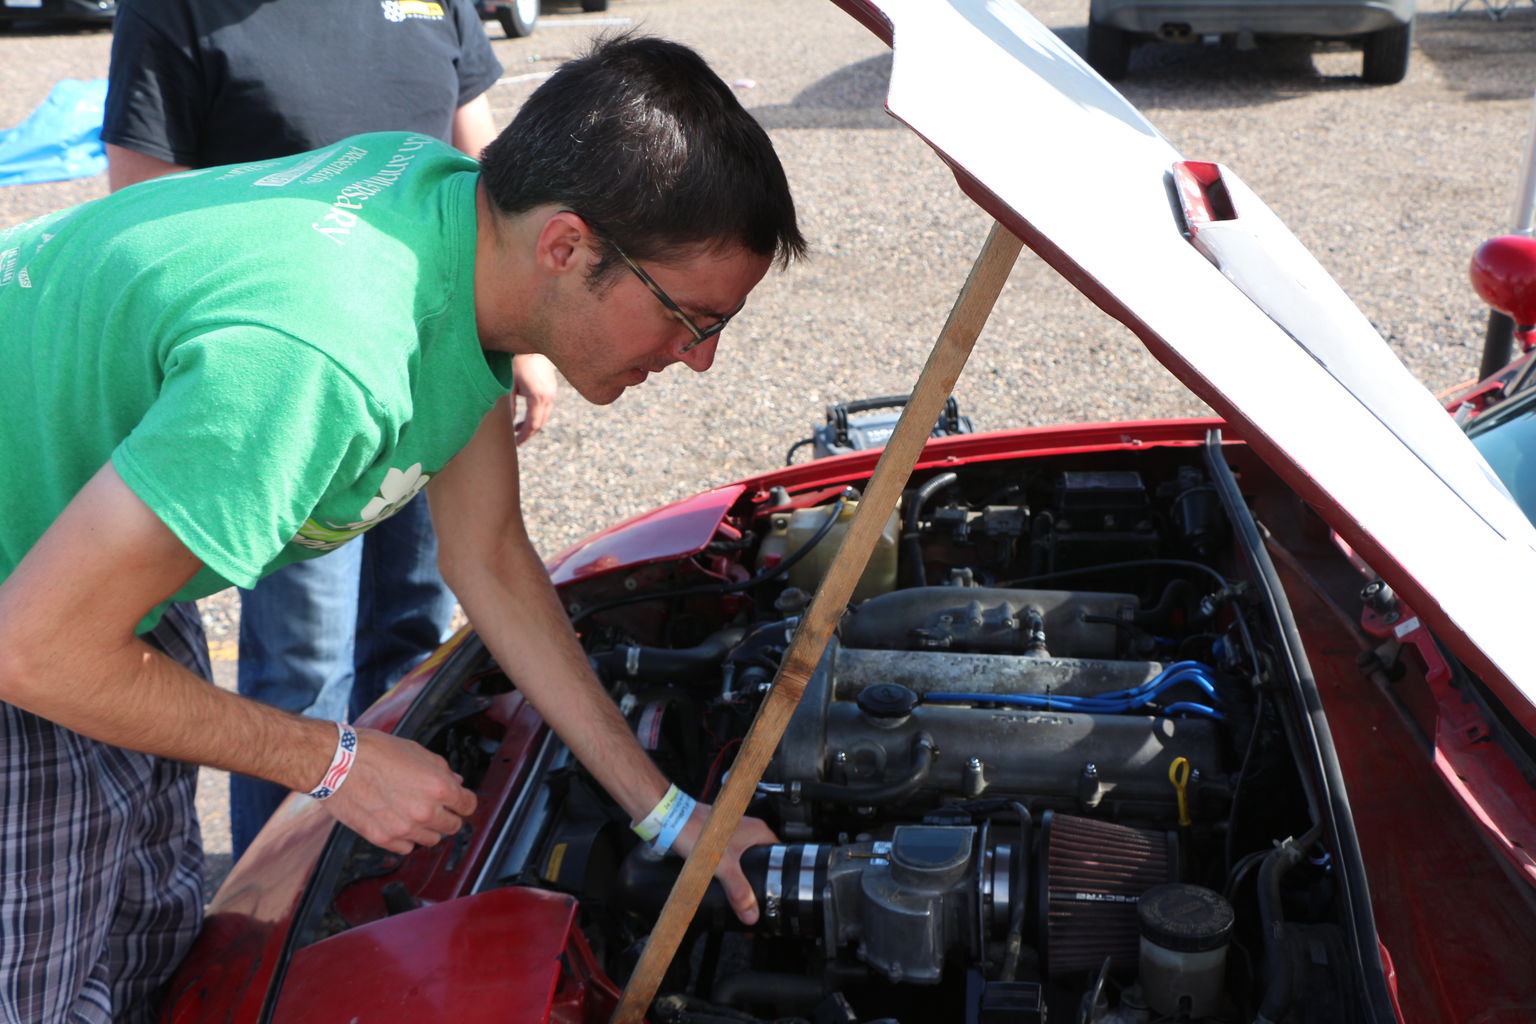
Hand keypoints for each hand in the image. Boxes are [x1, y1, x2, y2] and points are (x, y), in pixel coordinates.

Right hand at [319, 728, 477, 853]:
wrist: (337, 763)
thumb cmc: (373, 752)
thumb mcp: (416, 751)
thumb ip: (440, 770)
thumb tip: (455, 782)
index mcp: (438, 787)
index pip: (468, 806)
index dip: (464, 801)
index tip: (460, 801)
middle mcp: (425, 812)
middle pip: (453, 826)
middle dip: (448, 816)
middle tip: (437, 807)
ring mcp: (404, 828)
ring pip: (431, 840)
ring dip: (428, 829)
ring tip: (414, 813)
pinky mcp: (383, 839)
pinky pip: (406, 848)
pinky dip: (406, 838)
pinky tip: (398, 823)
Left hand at [511, 353, 557, 443]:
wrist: (533, 345)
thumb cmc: (517, 362)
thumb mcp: (510, 385)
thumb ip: (510, 406)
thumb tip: (509, 423)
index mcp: (538, 397)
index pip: (533, 425)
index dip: (523, 436)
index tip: (515, 443)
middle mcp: (549, 397)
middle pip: (540, 423)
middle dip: (528, 434)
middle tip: (516, 440)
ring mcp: (553, 393)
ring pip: (544, 417)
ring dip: (532, 425)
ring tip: (517, 428)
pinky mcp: (552, 389)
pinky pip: (546, 408)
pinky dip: (537, 415)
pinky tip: (525, 416)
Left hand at [672, 804, 778, 924]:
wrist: (670, 819)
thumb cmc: (694, 829)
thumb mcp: (722, 865)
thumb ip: (738, 890)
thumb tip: (751, 912)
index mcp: (757, 831)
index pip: (780, 853)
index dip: (781, 873)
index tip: (781, 890)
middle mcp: (748, 829)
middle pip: (764, 858)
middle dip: (763, 879)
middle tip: (762, 898)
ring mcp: (733, 833)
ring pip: (747, 858)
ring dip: (746, 875)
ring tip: (745, 895)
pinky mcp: (719, 838)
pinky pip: (732, 858)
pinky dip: (732, 871)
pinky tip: (727, 882)